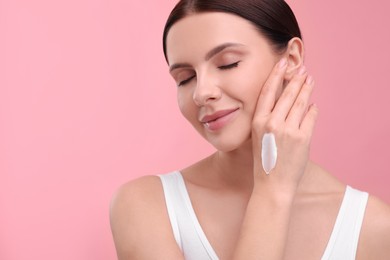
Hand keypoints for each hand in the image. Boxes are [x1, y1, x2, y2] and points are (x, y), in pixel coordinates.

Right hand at [251, 58, 317, 191]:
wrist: (272, 184)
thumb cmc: (264, 161)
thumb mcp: (259, 137)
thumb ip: (267, 119)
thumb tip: (282, 101)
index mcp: (258, 121)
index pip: (268, 91)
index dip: (276, 74)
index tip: (282, 63)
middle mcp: (272, 123)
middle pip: (288, 93)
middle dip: (297, 79)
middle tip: (303, 70)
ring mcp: (289, 130)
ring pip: (301, 102)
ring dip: (307, 89)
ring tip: (310, 80)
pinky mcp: (303, 138)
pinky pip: (311, 117)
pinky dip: (313, 109)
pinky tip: (314, 105)